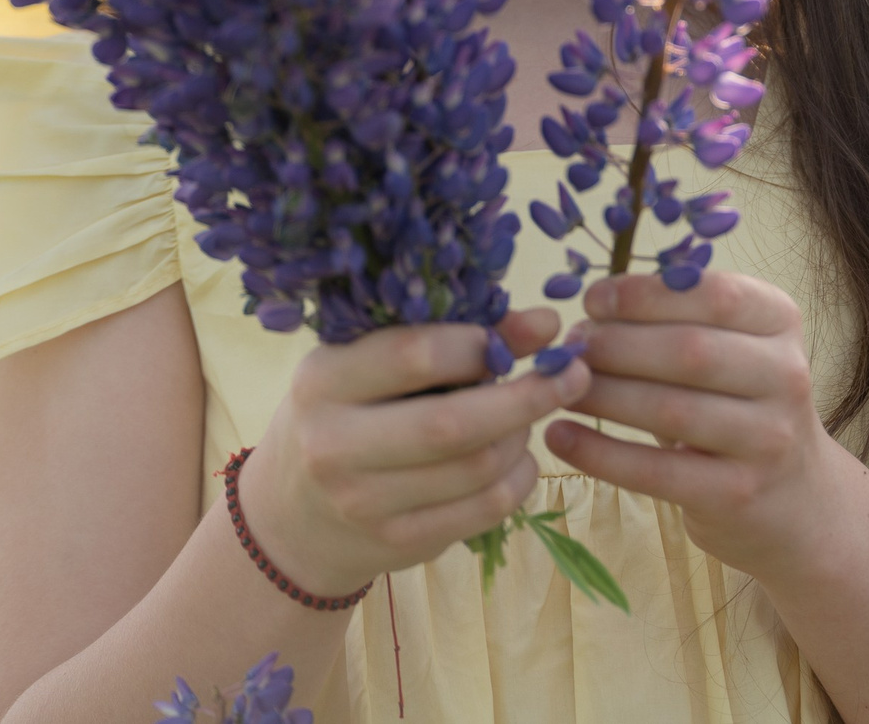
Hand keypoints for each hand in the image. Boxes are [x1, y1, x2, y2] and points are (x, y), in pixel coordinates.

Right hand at [243, 307, 588, 596]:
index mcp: (323, 381)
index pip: (414, 355)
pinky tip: (520, 456)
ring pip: (478, 469)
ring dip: (524, 436)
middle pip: (454, 424)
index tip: (535, 330)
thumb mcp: (373, 362)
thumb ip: (451, 337)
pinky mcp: (397, 544)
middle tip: (573, 373)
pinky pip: (485, 510)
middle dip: (528, 396)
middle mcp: (334, 446)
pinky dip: (520, 478)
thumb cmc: (348, 410)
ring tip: (534, 412)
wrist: (294, 513)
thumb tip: (545, 324)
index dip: (483, 342)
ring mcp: (364, 504)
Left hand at [544, 272, 839, 579]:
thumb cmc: (742, 407)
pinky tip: (560, 436)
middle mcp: (785, 376)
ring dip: (603, 396)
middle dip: (617, 346)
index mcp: (780, 322)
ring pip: (671, 410)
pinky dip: (600, 453)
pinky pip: (657, 471)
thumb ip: (681, 321)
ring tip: (560, 388)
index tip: (593, 300)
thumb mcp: (733, 350)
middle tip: (568, 349)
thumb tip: (592, 311)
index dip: (647, 294)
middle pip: (690, 352)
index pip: (716, 295)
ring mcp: (767, 439)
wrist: (796, 499)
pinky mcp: (737, 493)